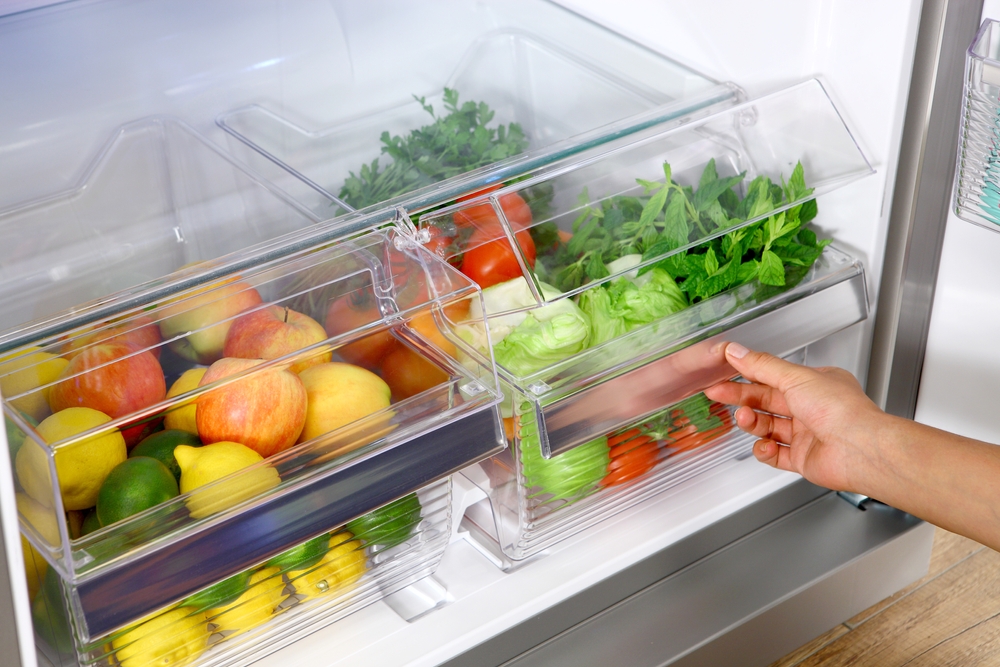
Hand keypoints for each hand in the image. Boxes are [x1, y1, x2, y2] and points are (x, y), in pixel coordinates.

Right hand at [703, 342, 888, 492]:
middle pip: (766, 402)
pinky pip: (774, 455)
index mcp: (815, 384)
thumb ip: (761, 366)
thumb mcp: (795, 377)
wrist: (859, 450)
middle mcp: (812, 408)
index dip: (747, 374)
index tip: (725, 372)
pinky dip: (765, 451)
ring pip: (768, 428)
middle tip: (717, 394)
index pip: (773, 377)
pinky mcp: (803, 459)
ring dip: (752, 423)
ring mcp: (807, 435)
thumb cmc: (841, 411)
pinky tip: (766, 446)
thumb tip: (737, 352)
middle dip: (741, 398)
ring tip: (744, 419)